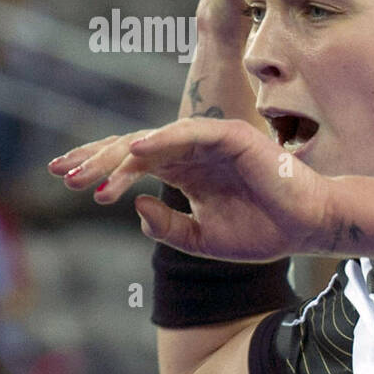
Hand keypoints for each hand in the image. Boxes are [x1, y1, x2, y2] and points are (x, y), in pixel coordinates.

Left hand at [49, 117, 331, 261]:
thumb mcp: (203, 239)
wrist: (308, 227)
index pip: (133, 162)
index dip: (100, 168)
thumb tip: (134, 205)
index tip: (64, 180)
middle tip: (64, 175)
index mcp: (186, 172)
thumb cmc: (264, 232)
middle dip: (96, 159)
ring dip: (119, 157)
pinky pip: (187, 134)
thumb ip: (168, 227)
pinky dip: (160, 140)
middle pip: (134, 147)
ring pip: (154, 140)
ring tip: (91, 177)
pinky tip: (134, 154)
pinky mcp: (231, 135)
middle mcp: (193, 151)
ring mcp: (211, 140)